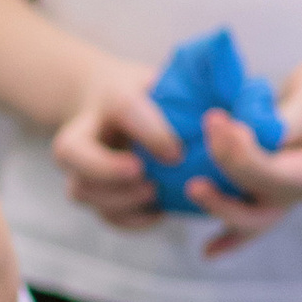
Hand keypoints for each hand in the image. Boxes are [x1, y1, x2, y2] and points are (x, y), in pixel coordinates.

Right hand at [52, 62, 180, 228]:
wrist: (115, 110)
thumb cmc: (154, 96)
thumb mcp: (170, 82)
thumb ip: (194, 91)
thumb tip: (230, 112)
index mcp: (110, 97)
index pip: (121, 109)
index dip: (149, 132)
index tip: (176, 152)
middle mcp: (83, 132)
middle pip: (71, 153)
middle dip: (106, 169)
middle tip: (143, 175)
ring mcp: (81, 168)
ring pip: (81, 190)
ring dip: (119, 199)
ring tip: (153, 193)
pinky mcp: (93, 194)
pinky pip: (102, 215)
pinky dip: (129, 219)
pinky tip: (157, 212)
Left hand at [190, 44, 301, 253]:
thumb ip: (279, 123)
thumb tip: (241, 134)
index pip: (270, 174)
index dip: (238, 153)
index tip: (216, 121)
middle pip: (259, 208)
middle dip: (223, 189)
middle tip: (196, 162)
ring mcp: (291, 193)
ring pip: (252, 219)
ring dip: (220, 210)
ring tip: (193, 192)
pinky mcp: (276, 185)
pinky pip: (252, 215)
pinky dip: (231, 235)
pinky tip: (209, 252)